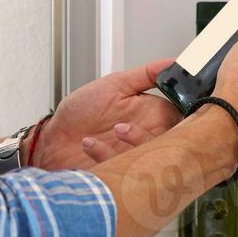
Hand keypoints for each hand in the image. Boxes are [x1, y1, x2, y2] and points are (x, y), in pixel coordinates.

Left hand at [33, 58, 182, 170]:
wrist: (52, 140)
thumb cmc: (81, 112)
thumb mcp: (115, 85)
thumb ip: (146, 74)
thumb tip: (172, 62)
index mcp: (155, 116)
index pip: (184, 120)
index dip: (186, 120)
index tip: (175, 115)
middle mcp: (148, 138)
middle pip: (173, 143)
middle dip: (155, 135)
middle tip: (129, 124)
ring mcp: (135, 158)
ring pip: (152, 158)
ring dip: (132, 142)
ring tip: (114, 128)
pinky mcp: (120, 174)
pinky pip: (125, 170)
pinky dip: (105, 154)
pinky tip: (89, 143)